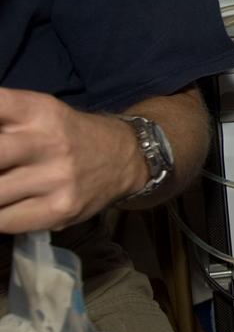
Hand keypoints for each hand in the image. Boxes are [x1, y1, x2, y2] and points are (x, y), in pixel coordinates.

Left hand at [0, 87, 145, 233]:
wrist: (124, 158)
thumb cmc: (65, 134)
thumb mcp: (37, 113)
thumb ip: (1, 122)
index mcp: (37, 111)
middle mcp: (48, 142)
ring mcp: (55, 179)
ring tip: (1, 184)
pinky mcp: (59, 210)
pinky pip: (4, 221)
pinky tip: (5, 205)